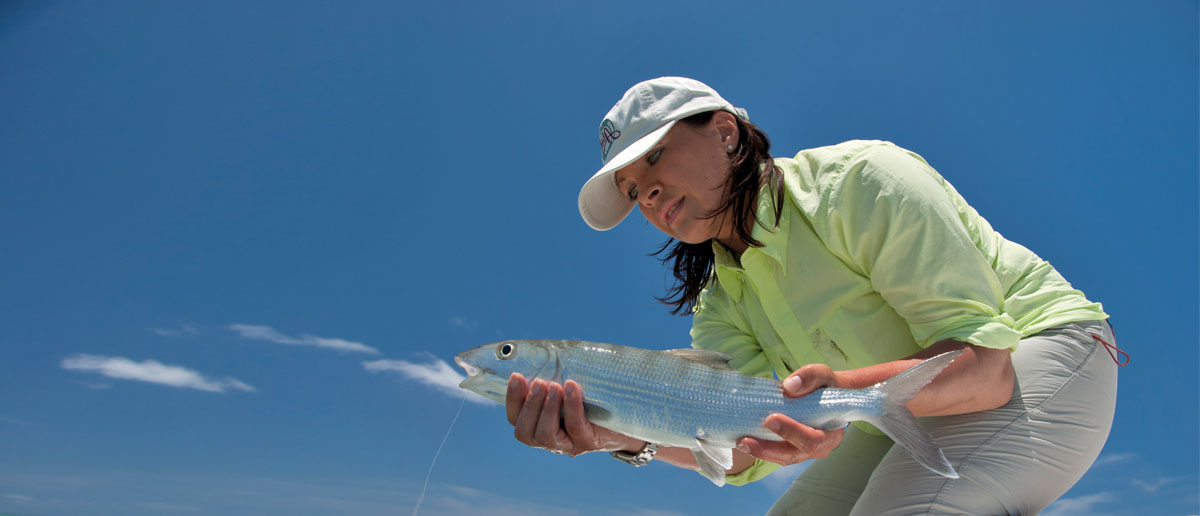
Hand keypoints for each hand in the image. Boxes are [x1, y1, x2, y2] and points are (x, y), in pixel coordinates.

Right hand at [506, 373, 635, 456]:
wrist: (629, 414)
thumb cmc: (594, 395)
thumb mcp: (570, 386)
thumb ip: (553, 376)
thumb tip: (538, 351)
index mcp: (539, 426)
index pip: (515, 419)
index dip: (512, 400)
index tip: (516, 376)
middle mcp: (550, 441)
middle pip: (525, 432)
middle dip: (530, 405)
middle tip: (539, 382)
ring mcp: (569, 445)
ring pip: (545, 435)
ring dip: (547, 408)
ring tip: (555, 386)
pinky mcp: (588, 443)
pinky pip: (575, 426)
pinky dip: (571, 406)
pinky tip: (572, 387)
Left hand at [736, 363, 844, 464]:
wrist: (826, 395)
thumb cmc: (826, 387)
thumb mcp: (824, 376)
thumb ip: (811, 377)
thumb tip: (790, 386)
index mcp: (831, 433)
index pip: (813, 439)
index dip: (792, 432)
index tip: (771, 419)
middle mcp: (818, 448)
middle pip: (793, 455)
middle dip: (769, 449)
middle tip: (746, 440)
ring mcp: (803, 451)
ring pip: (781, 457)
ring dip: (760, 452)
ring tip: (740, 442)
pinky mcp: (789, 448)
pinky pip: (774, 452)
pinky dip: (759, 447)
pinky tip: (743, 440)